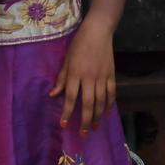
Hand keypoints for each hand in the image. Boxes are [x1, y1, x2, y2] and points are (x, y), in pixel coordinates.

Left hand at [49, 21, 115, 135]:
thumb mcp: (66, 59)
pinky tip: (106, 112)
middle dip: (85, 120)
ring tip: (94, 127)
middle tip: (83, 134)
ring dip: (97, 115)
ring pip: (101, 101)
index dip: (67, 112)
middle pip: (88, 103)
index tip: (64, 125)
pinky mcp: (111, 74)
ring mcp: (102, 76)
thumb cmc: (78, 44)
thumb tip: (53, 95)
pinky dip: (110, 103)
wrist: (98, 31)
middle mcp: (89, 77)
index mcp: (75, 73)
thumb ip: (61, 78)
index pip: (70, 97)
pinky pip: (111, 92)